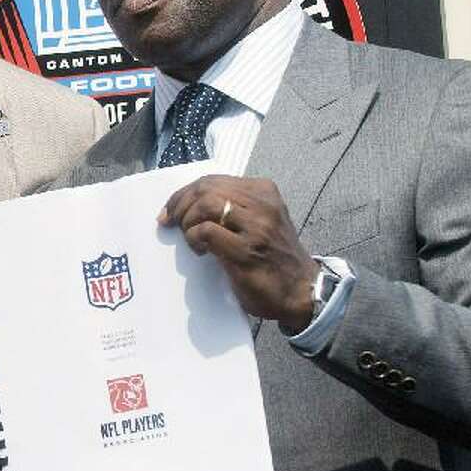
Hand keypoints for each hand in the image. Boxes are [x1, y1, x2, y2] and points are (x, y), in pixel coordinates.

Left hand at [159, 175, 318, 330]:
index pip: (212, 180)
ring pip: (206, 204)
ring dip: (187, 220)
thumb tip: (189, 203)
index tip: (169, 210)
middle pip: (206, 188)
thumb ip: (234, 207)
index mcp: (263, 191)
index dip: (184, 193)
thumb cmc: (273, 257)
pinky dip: (194, 238)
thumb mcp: (260, 221)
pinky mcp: (247, 250)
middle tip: (170, 222)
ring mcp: (257, 226)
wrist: (301, 290)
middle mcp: (262, 203)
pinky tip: (201, 251)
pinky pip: (207, 231)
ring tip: (188, 237)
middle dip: (180, 204)